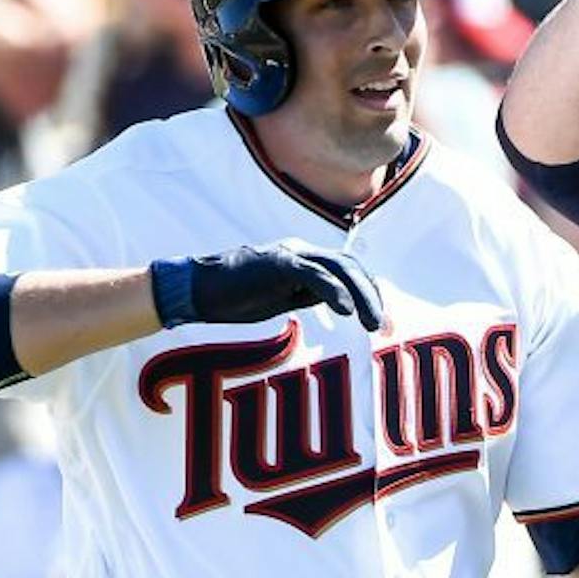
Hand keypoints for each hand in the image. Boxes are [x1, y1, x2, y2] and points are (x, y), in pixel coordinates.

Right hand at [150, 240, 385, 331]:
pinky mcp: (276, 264)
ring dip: (361, 296)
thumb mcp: (280, 296)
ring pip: (339, 268)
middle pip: (349, 266)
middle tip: (381, 326)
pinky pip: (314, 275)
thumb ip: (308, 293)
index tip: (379, 319)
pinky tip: (347, 312)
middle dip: (371, 295)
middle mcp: (301, 251)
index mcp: (304, 259)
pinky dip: (335, 292)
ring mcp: (289, 255)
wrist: (196, 290)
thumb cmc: (235, 295)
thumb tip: (337, 300)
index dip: (368, 292)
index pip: (348, 270)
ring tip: (370, 323)